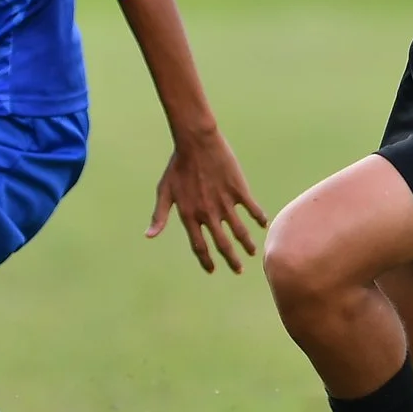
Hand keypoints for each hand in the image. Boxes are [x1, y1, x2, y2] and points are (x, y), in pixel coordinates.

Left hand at [147, 127, 268, 273]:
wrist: (196, 142)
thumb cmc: (177, 166)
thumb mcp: (164, 191)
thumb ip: (159, 216)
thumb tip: (149, 236)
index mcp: (189, 215)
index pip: (199, 246)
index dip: (206, 261)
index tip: (211, 269)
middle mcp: (208, 214)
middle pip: (222, 244)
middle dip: (231, 260)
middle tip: (238, 269)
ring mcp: (225, 203)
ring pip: (240, 231)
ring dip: (247, 244)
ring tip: (252, 252)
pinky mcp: (239, 190)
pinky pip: (252, 210)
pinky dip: (259, 219)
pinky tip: (263, 224)